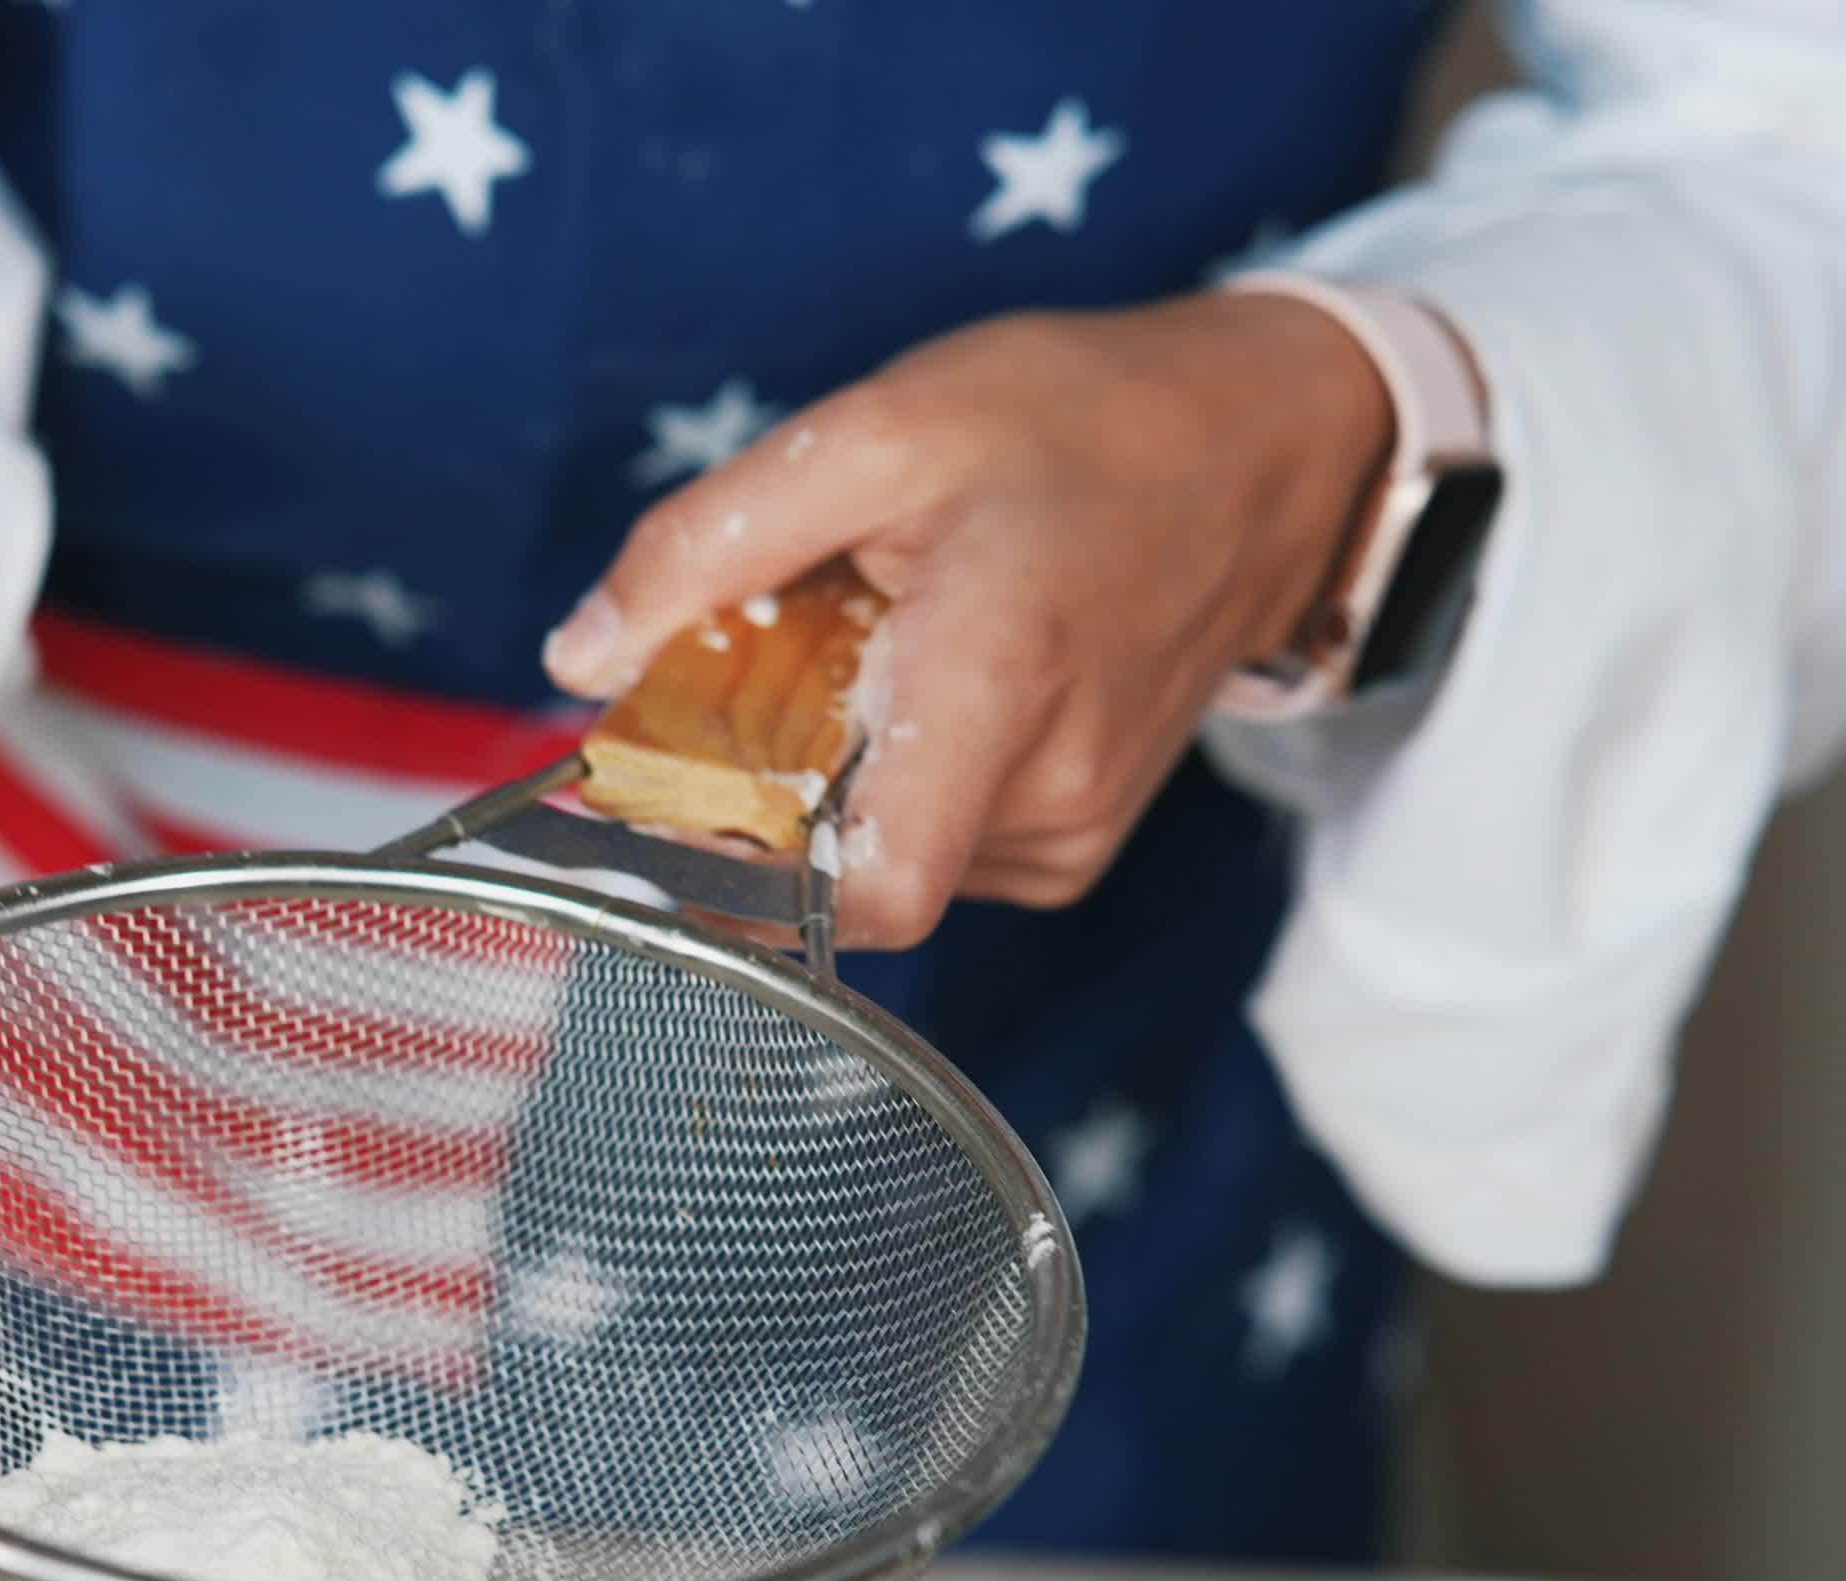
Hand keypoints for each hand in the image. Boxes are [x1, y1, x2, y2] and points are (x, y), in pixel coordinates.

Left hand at [541, 291, 1396, 941]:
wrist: (1269, 447)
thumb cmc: (1080, 422)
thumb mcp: (878, 430)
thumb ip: (709, 544)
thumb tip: (576, 658)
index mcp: (996, 692)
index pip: (862, 893)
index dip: (736, 883)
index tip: (653, 806)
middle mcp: (1045, 794)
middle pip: (835, 865)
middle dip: (758, 782)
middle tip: (761, 655)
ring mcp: (1070, 830)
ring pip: (878, 852)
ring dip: (827, 769)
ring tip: (868, 639)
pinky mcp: (1075, 837)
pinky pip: (934, 839)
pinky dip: (891, 772)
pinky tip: (921, 673)